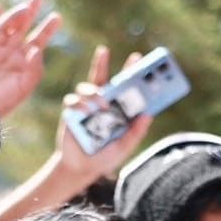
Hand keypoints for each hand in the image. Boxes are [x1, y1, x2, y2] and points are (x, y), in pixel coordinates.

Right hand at [0, 0, 60, 118]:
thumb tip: (36, 49)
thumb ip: (34, 69)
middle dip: (30, 14)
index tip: (57, 17)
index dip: (47, 29)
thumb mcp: (25, 87)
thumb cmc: (5, 103)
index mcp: (23, 62)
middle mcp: (9, 53)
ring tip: (24, 8)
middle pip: (21, 28)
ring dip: (14, 16)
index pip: (38, 41)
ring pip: (4, 28)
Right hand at [55, 47, 153, 185]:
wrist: (82, 169)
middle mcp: (101, 104)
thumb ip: (136, 131)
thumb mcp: (126, 146)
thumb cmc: (106, 157)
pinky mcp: (71, 113)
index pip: (123, 86)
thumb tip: (149, 114)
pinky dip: (79, 103)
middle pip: (102, 78)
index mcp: (116, 109)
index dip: (129, 71)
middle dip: (102, 62)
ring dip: (93, 92)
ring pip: (85, 87)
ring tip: (102, 104)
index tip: (136, 57)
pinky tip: (86, 111)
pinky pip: (72, 100)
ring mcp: (85, 107)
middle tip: (104, 50)